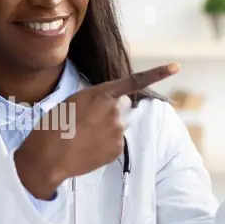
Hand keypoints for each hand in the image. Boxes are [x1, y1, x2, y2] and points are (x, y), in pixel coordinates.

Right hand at [14, 63, 179, 197]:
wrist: (48, 156)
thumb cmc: (53, 125)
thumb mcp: (72, 101)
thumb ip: (96, 99)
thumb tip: (112, 106)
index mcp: (101, 93)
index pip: (134, 81)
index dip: (157, 73)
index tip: (176, 66)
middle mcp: (115, 110)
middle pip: (122, 106)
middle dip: (111, 110)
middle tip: (87, 121)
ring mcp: (118, 130)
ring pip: (119, 124)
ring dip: (107, 127)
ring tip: (84, 135)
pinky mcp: (118, 148)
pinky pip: (116, 141)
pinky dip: (105, 144)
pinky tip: (88, 146)